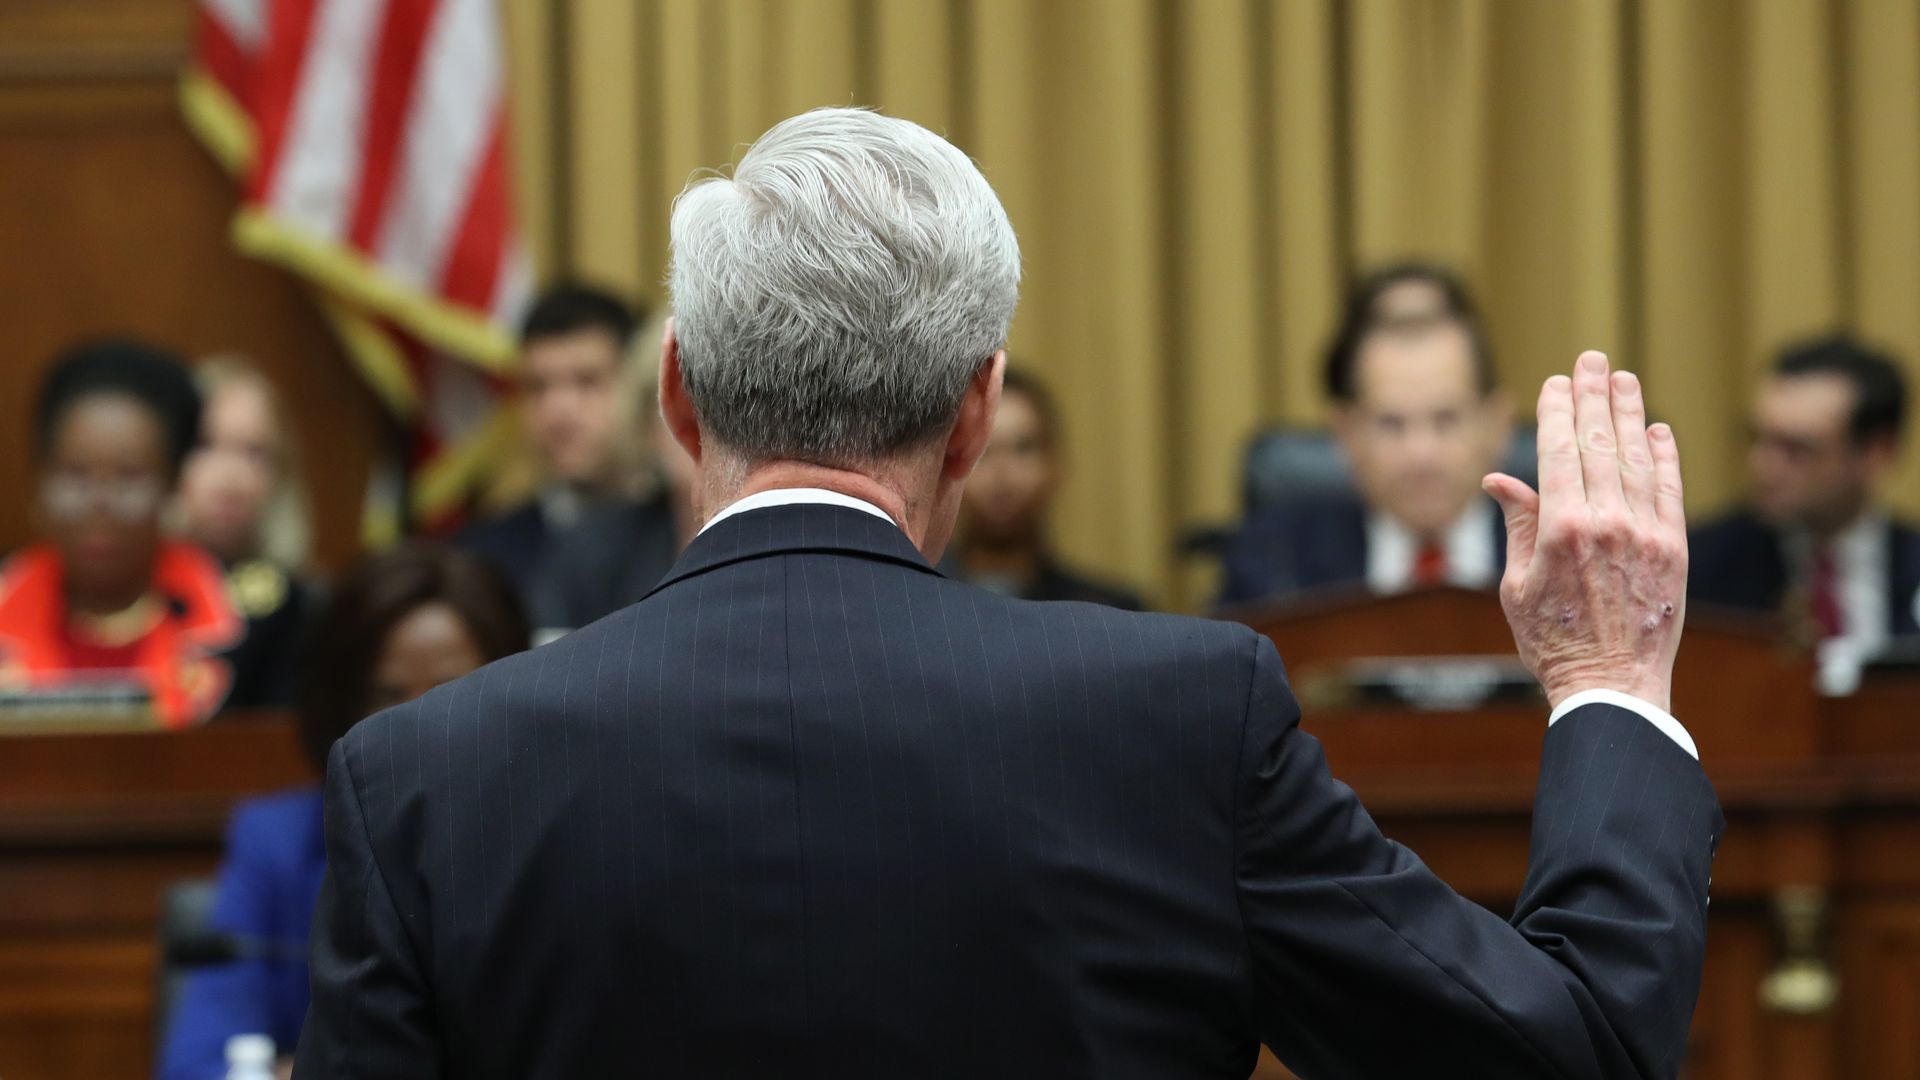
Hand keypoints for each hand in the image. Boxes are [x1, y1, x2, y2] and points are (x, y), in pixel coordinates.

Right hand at [1483, 351, 1686, 712]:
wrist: (1613, 689)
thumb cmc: (1553, 643)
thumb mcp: (1517, 585)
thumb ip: (1518, 525)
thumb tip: (1501, 478)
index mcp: (1561, 530)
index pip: (1558, 452)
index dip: (1556, 412)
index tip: (1555, 382)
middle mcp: (1608, 523)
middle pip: (1600, 443)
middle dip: (1594, 396)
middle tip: (1591, 359)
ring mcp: (1647, 534)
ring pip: (1638, 458)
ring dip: (1630, 413)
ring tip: (1623, 378)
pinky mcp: (1675, 550)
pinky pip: (1669, 491)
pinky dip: (1664, 456)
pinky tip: (1657, 429)